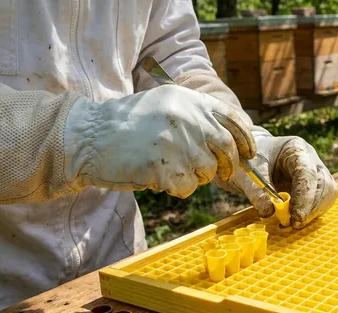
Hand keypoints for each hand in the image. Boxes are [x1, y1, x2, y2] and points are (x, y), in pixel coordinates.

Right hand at [63, 85, 255, 197]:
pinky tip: (158, 178)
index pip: (233, 120)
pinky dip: (177, 188)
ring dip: (196, 176)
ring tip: (171, 168)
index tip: (249, 153)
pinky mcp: (166, 169)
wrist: (88, 137)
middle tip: (222, 173)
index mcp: (189, 100)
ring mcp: (178, 144)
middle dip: (229, 165)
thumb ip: (196, 115)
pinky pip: (188, 188)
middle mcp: (188, 119)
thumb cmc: (125, 124)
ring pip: (208, 171)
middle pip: (227, 149)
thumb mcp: (164, 103)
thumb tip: (231, 140)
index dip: (246, 139)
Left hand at [218, 134, 337, 228]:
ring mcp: (318, 172)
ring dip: (313, 212)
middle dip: (311, 208)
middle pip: (324, 185)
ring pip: (328, 194)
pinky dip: (312, 213)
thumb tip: (268, 213)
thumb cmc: (253, 161)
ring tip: (293, 223)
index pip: (307, 173)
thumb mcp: (250, 174)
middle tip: (293, 224)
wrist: (256, 158)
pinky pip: (324, 201)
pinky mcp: (318, 186)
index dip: (304, 196)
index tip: (296, 216)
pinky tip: (297, 218)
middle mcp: (312, 159)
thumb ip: (257, 192)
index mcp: (296, 149)